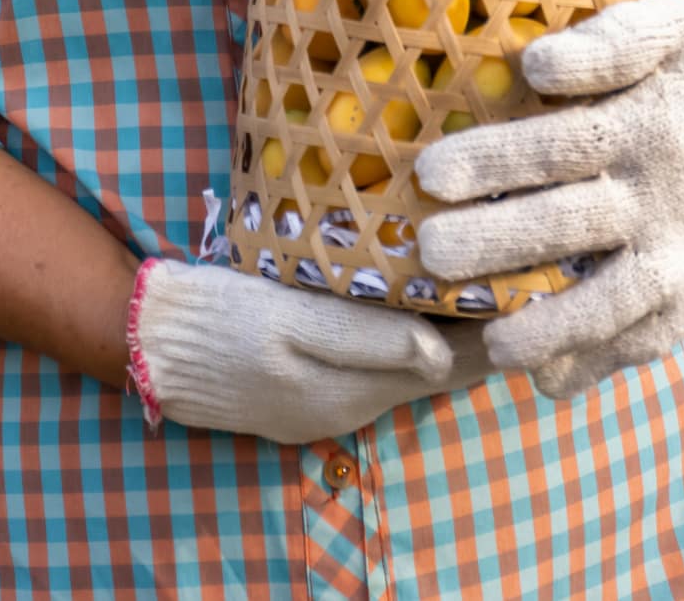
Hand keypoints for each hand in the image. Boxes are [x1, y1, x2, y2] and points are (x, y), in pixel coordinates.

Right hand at [126, 257, 492, 444]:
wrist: (150, 342)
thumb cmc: (220, 318)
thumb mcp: (291, 317)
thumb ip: (367, 338)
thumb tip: (443, 353)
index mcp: (353, 390)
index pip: (449, 368)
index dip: (494, 333)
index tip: (533, 291)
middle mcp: (350, 408)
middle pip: (433, 371)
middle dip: (477, 332)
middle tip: (517, 276)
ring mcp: (326, 405)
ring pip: (404, 370)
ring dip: (441, 334)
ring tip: (477, 285)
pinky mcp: (305, 392)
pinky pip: (371, 367)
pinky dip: (401, 338)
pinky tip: (410, 304)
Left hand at [412, 0, 683, 400]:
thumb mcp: (665, 20)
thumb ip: (607, 43)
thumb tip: (537, 64)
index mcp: (652, 123)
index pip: (564, 145)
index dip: (496, 160)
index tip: (428, 175)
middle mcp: (673, 193)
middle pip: (579, 223)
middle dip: (501, 242)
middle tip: (431, 256)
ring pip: (624, 298)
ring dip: (559, 326)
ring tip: (494, 349)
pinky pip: (657, 332)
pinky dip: (606, 360)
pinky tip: (550, 381)